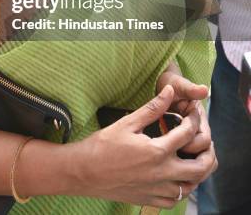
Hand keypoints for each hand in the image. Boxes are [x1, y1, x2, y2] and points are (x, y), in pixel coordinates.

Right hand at [72, 86, 216, 208]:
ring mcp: (157, 190)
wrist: (84, 172)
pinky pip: (174, 199)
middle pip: (200, 167)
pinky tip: (176, 177)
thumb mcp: (128, 122)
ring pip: (190, 186)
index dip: (193, 120)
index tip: (192, 113)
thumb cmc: (103, 145)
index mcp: (157, 151)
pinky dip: (181, 188)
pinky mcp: (149, 200)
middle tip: (205, 141)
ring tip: (193, 157)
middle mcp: (162, 173)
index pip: (188, 134)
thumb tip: (169, 91)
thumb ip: (153, 108)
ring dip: (197, 172)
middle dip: (207, 152)